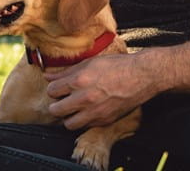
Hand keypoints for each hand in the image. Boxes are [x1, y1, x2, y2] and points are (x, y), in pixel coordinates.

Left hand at [44, 52, 161, 129]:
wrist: (142, 76)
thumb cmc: (117, 66)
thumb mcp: (90, 62)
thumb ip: (67, 71)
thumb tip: (48, 75)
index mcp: (78, 81)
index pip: (51, 91)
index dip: (53, 89)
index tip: (58, 88)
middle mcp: (84, 98)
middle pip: (55, 110)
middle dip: (56, 105)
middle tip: (61, 100)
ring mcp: (94, 112)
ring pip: (68, 124)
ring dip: (68, 117)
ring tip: (73, 110)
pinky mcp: (104, 120)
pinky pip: (85, 126)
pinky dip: (83, 121)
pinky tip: (87, 112)